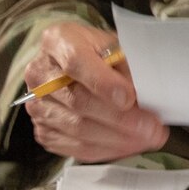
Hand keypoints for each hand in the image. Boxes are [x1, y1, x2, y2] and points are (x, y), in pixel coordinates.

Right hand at [22, 21, 167, 162]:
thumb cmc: (99, 51)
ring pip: (78, 128)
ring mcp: (38, 104)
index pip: (76, 62)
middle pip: (79, 101)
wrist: (73, 62)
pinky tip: (129, 145)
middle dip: (120, 119)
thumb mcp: (115, 45)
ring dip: (118, 138)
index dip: (103, 83)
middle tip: (151, 127)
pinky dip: (106, 149)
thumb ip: (126, 65)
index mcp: (58, 40)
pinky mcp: (43, 130)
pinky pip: (75, 147)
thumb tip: (142, 96)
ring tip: (147, 138)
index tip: (129, 99)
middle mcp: (40, 73)